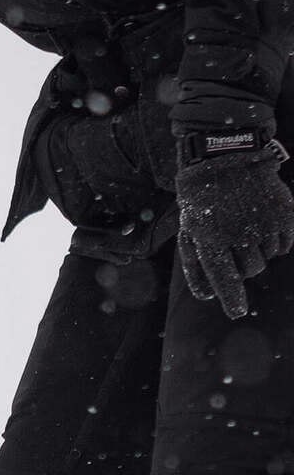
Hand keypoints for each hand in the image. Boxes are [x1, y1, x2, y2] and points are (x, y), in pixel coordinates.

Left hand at [176, 134, 293, 319]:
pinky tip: (262, 222)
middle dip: (242, 264)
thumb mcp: (191, 232)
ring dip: (258, 251)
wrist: (228, 161)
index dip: (232, 297)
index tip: (237, 313)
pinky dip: (275, 240)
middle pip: (248, 272)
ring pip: (266, 259)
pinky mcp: (285, 216)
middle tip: (235, 242)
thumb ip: (196, 266)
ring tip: (246, 227)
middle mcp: (239, 234)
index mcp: (210, 238)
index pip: (223, 277)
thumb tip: (206, 297)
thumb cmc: (204, 203)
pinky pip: (284, 245)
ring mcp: (264, 224)